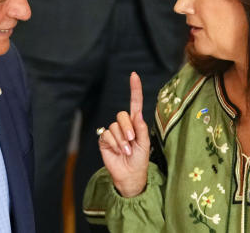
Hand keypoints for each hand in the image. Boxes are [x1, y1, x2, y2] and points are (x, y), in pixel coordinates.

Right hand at [97, 72, 150, 196]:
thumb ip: (141, 128)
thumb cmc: (140, 159)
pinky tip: (118, 151)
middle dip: (127, 128)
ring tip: (126, 151)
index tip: (134, 75)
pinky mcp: (104, 140)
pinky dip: (114, 144)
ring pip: (115, 126)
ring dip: (122, 140)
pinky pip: (107, 135)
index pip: (134, 103)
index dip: (134, 89)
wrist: (130, 174)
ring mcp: (113, 132)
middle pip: (122, 115)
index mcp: (136, 123)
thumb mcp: (145, 143)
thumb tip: (137, 113)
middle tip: (131, 141)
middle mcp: (124, 125)